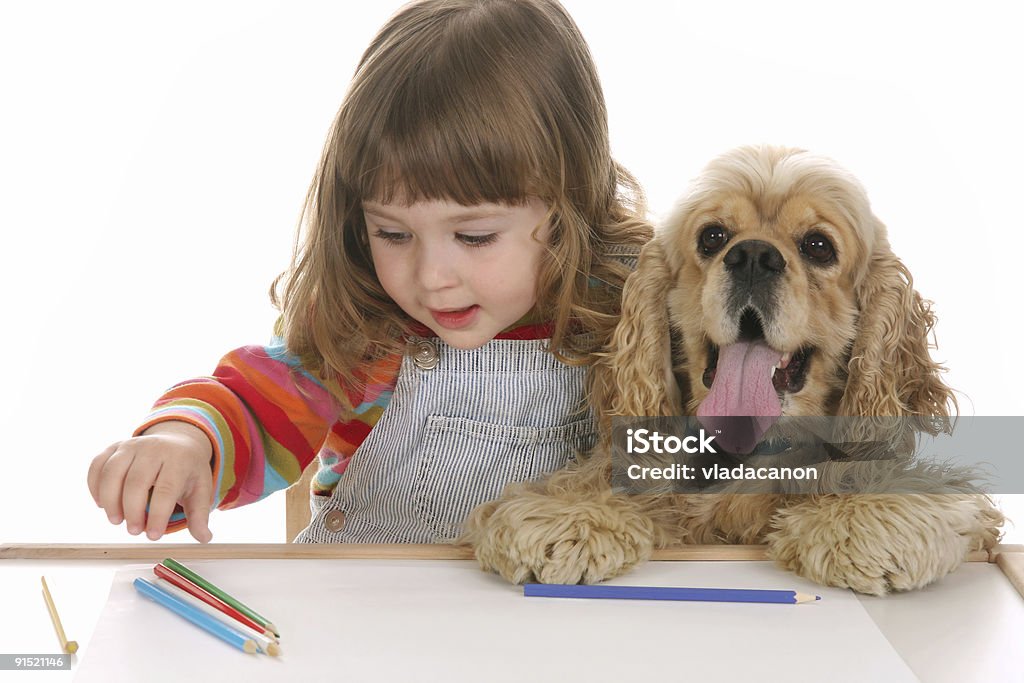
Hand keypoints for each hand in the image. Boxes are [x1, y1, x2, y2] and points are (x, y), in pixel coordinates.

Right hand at [87, 421, 214, 542]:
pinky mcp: (114, 447)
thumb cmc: (187, 470)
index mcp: (178, 459)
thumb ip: (199, 515)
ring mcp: (131, 445)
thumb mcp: (200, 490)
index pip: (166, 489)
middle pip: (136, 482)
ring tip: (117, 520)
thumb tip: (204, 538)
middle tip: (134, 531)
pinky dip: (94, 487)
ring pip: (112, 472)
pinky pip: (97, 465)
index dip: (157, 515)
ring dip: (110, 501)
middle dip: (132, 511)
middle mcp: (153, 448)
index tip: (153, 536)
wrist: (179, 442)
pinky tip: (102, 505)